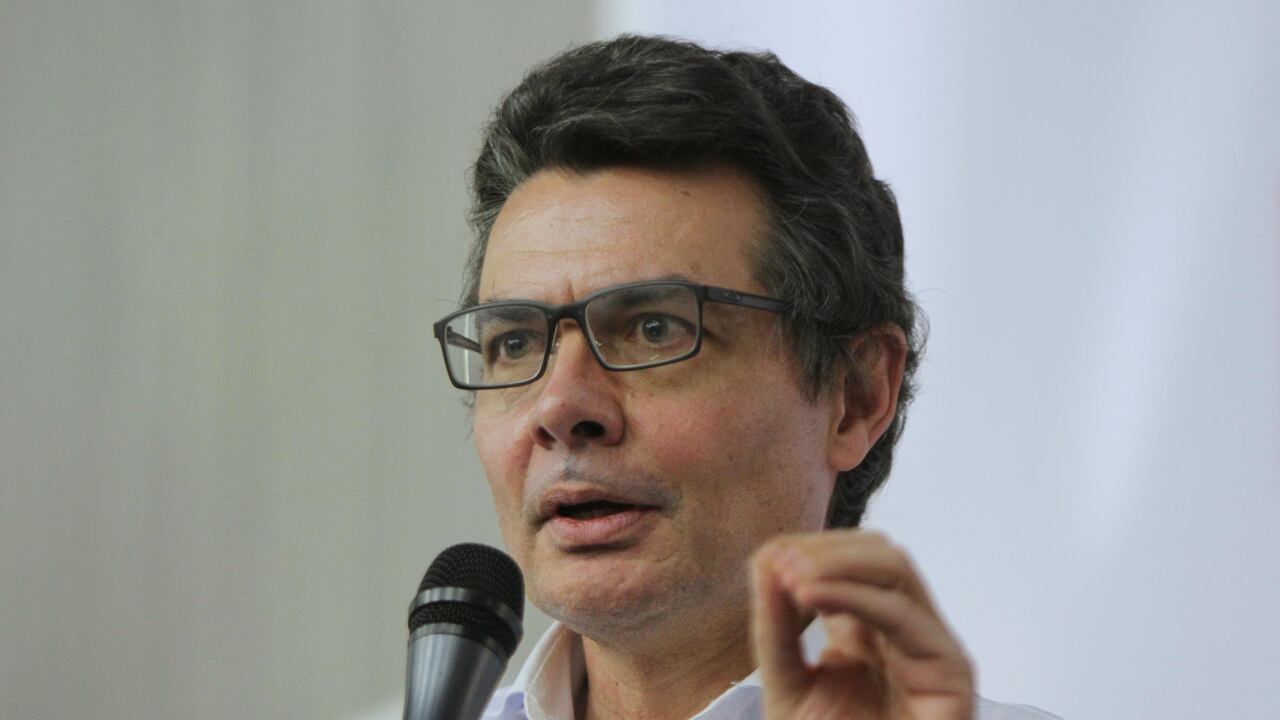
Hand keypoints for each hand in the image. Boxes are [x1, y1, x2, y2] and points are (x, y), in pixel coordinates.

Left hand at [750, 529, 974, 719]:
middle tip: (779, 563)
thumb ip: (775, 629)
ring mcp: (931, 647)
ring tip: (791, 576)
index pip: (848, 561)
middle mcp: (905, 631)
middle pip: (877, 552)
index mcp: (868, 630)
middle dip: (825, 548)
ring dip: (838, 561)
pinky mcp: (950, 671)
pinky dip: (853, 594)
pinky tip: (810, 596)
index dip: (810, 549)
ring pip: (895, 567)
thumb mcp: (787, 686)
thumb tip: (765, 560)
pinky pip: (903, 613)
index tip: (767, 560)